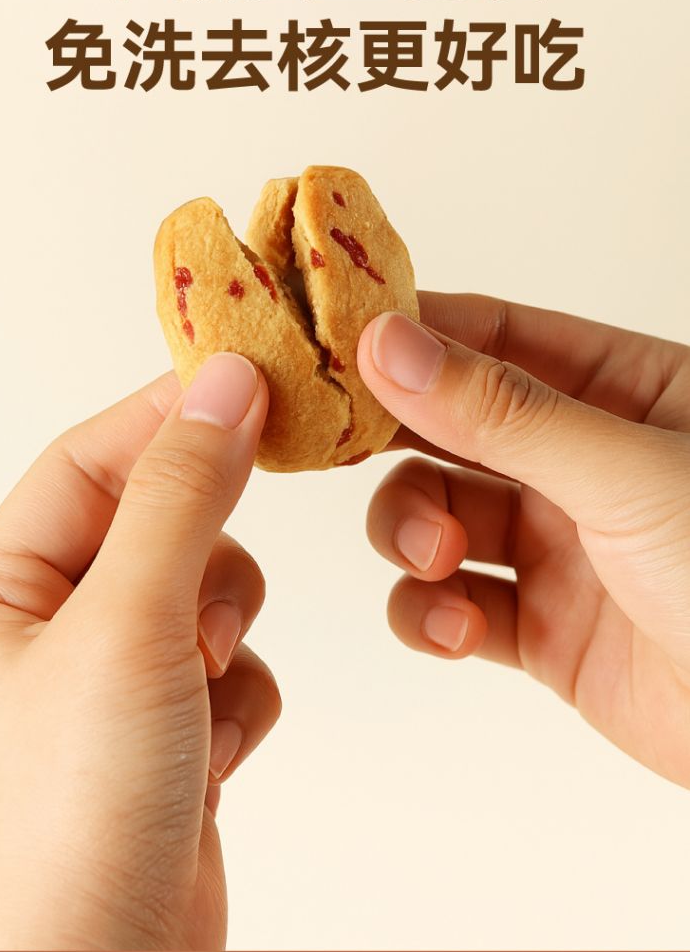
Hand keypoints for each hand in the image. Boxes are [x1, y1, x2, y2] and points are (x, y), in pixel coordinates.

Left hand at [0, 354, 279, 950]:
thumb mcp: (130, 621)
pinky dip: (240, 692)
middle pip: (156, 519)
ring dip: (224, 629)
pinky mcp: (170, 721)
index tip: (247, 382)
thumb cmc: (83, 807)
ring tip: (197, 688)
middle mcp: (51, 627)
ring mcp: (114, 676)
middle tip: (213, 582)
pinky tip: (211, 750)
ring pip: (208, 586)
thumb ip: (181, 493)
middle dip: (202, 551)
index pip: (88, 461)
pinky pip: (234, 658)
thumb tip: (223, 384)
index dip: (165, 417)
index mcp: (2, 591)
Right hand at [358, 294, 689, 787]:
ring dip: (412, 531)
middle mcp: (586, 463)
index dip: (415, 334)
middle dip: (393, 439)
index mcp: (628, 394)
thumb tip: (392, 345)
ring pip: (437, 513)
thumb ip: (502, 412)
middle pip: (451, 426)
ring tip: (436, 554)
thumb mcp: (625, 473)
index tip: (336, 340)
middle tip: (337, 445)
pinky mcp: (543, 629)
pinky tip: (458, 626)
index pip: (499, 336)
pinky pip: (453, 606)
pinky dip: (433, 614)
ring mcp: (561, 547)